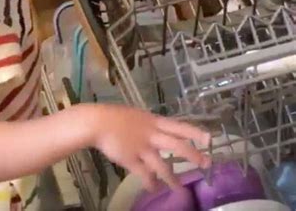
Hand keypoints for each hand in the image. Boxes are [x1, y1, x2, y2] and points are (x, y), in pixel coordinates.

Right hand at [93, 107, 210, 192]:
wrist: (97, 122)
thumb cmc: (116, 116)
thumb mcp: (137, 116)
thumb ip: (149, 125)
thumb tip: (160, 130)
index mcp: (153, 120)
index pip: (178, 126)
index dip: (194, 132)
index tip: (209, 138)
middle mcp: (151, 134)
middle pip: (176, 145)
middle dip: (192, 155)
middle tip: (206, 163)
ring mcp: (142, 147)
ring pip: (162, 165)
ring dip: (172, 178)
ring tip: (180, 189)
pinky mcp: (131, 159)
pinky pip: (144, 174)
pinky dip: (150, 182)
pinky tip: (153, 188)